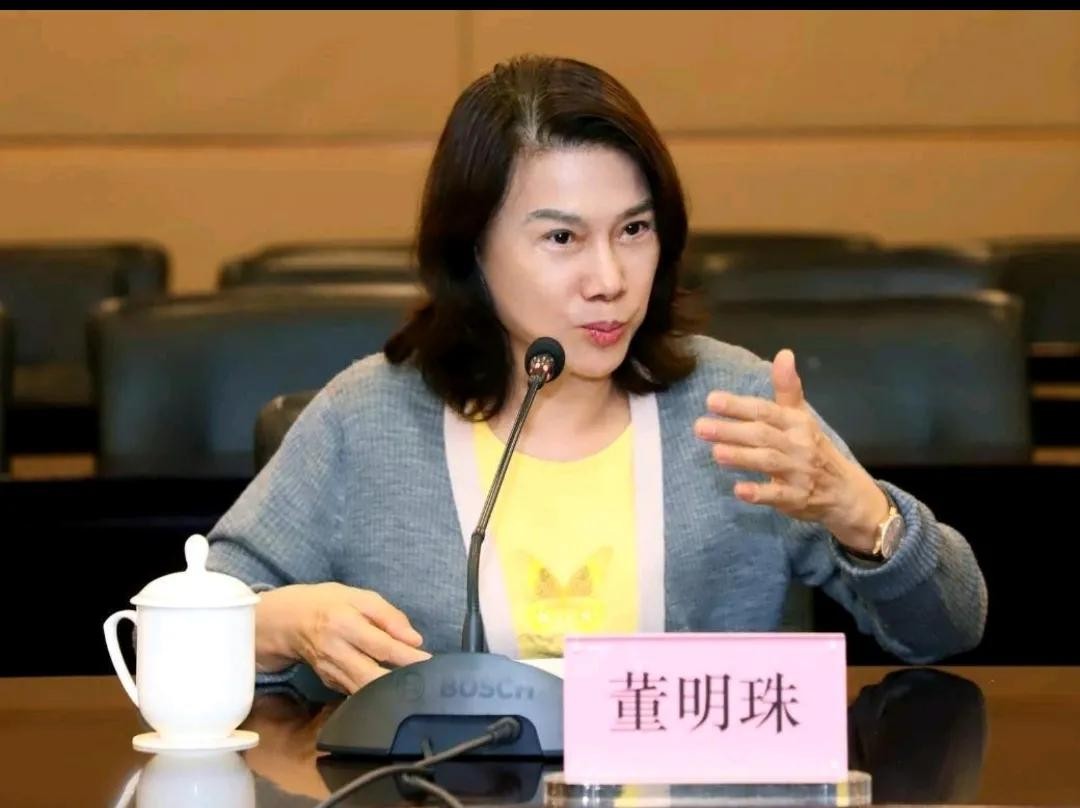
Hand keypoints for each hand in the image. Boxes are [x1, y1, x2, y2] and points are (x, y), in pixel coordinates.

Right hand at [256, 582, 430, 693]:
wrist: (290, 621)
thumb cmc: (330, 604)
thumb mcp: (360, 597)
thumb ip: (389, 616)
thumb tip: (415, 640)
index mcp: (344, 624)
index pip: (381, 646)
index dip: (407, 657)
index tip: (430, 662)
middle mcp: (335, 652)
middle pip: (371, 677)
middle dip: (400, 682)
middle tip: (426, 681)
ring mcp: (330, 673)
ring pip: (364, 692)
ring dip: (391, 693)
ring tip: (415, 687)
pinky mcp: (330, 684)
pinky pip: (356, 694)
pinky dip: (377, 695)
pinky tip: (395, 692)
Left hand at [693, 349, 889, 552]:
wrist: (845, 491)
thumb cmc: (813, 448)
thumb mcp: (802, 416)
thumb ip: (787, 387)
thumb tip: (784, 352)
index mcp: (797, 422)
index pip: (765, 411)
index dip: (739, 405)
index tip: (711, 400)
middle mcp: (799, 444)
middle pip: (762, 435)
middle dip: (731, 430)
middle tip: (700, 427)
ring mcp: (799, 472)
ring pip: (768, 462)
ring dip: (742, 457)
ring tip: (716, 452)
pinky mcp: (796, 498)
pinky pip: (777, 495)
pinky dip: (759, 493)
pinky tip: (739, 490)